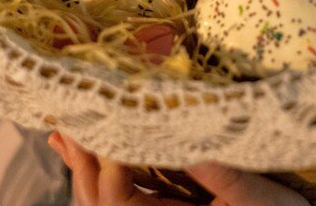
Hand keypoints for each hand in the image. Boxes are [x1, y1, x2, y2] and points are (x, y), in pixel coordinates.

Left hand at [48, 132, 308, 205]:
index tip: (104, 118)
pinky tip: (96, 152)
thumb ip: (213, 169)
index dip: (106, 159)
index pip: (117, 197)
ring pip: (105, 201)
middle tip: (64, 125)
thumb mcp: (251, 196)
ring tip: (66, 137)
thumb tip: (178, 128)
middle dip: (81, 162)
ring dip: (86, 168)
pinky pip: (128, 195)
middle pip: (98, 202)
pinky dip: (107, 173)